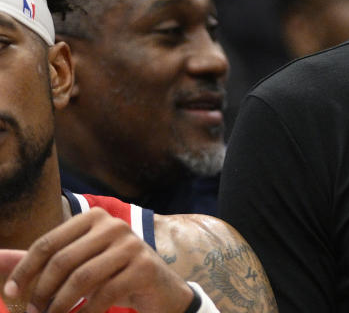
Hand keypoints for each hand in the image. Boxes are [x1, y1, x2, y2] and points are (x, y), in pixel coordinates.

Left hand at [2, 207, 193, 312]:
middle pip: (63, 261)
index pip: (48, 242)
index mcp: (94, 218)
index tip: (10, 294)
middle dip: (41, 292)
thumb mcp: (78, 264)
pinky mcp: (144, 267)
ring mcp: (132, 245)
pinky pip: (104, 294)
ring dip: (60, 306)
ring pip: (82, 278)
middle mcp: (114, 225)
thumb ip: (42, 261)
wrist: (159, 290)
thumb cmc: (111, 275)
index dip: (24, 271)